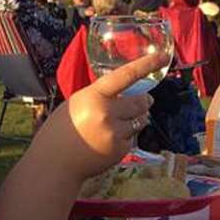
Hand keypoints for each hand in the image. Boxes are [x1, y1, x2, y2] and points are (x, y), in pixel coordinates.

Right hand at [34, 52, 164, 178]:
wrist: (56, 163)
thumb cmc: (63, 129)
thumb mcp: (79, 102)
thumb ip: (102, 95)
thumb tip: (128, 93)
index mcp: (94, 96)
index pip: (125, 75)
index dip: (146, 65)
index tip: (163, 56)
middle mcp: (107, 114)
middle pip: (141, 102)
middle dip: (145, 101)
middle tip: (145, 100)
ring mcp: (115, 134)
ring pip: (141, 120)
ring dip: (137, 119)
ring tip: (117, 123)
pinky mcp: (120, 150)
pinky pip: (133, 138)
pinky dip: (127, 137)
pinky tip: (109, 140)